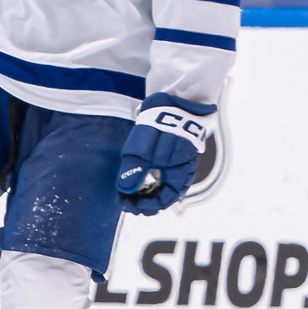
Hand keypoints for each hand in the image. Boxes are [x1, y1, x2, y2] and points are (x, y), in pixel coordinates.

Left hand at [115, 95, 213, 214]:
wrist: (176, 102)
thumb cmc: (162, 126)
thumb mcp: (143, 149)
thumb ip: (135, 171)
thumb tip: (125, 190)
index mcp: (179, 175)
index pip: (163, 201)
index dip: (143, 206)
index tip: (125, 203)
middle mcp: (183, 174)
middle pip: (164, 196)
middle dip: (143, 201)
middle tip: (124, 199)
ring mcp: (180, 164)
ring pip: (164, 187)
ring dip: (146, 191)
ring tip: (129, 189)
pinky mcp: (176, 156)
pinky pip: (164, 175)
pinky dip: (151, 180)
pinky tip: (140, 177)